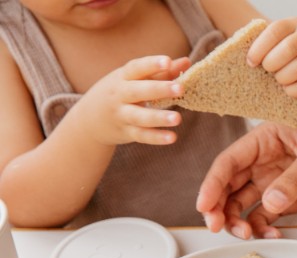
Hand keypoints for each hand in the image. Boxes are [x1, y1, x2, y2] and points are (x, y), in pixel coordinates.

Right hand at [75, 55, 189, 145]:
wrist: (89, 120)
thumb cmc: (120, 93)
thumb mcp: (134, 80)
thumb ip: (161, 72)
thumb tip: (187, 62)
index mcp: (123, 77)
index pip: (136, 68)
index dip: (151, 64)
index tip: (167, 61)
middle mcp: (120, 95)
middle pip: (139, 91)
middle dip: (159, 89)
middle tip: (180, 88)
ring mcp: (122, 115)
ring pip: (140, 116)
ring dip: (159, 117)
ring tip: (177, 118)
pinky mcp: (126, 132)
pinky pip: (142, 135)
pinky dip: (156, 137)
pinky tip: (172, 137)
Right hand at [196, 104, 296, 238]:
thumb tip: (271, 202)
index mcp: (266, 137)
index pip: (230, 160)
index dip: (213, 183)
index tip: (204, 205)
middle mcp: (265, 160)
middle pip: (229, 186)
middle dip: (219, 208)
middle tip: (218, 227)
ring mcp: (276, 182)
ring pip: (244, 205)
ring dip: (239, 222)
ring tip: (247, 235)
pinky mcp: (290, 200)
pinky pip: (266, 218)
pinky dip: (263, 229)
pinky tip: (270, 236)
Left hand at [246, 17, 296, 97]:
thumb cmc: (288, 50)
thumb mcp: (279, 40)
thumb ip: (264, 44)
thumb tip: (248, 61)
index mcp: (293, 24)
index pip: (275, 32)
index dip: (259, 48)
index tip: (251, 62)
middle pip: (288, 49)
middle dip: (272, 64)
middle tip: (267, 70)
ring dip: (282, 78)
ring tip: (278, 79)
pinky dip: (293, 90)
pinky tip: (287, 89)